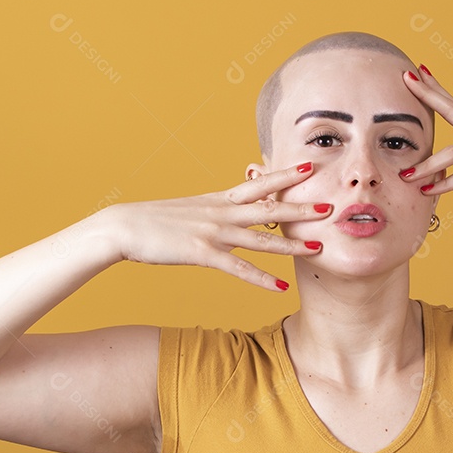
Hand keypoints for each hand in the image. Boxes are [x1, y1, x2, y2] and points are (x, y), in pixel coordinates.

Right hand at [107, 162, 329, 290]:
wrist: (122, 227)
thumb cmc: (153, 221)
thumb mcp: (189, 209)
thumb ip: (213, 210)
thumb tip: (231, 210)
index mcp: (218, 200)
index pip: (259, 184)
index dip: (285, 175)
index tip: (310, 166)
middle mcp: (220, 213)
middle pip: (269, 208)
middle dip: (301, 207)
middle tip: (331, 205)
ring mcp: (212, 233)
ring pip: (261, 239)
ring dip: (291, 245)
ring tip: (318, 247)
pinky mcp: (202, 254)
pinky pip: (238, 269)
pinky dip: (261, 279)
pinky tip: (280, 287)